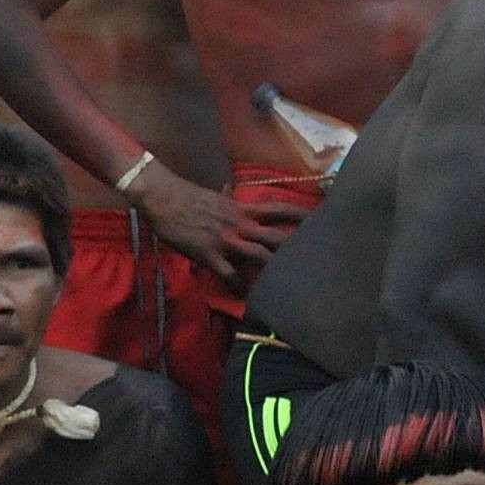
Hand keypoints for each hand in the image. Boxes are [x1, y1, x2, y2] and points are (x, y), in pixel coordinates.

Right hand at [133, 165, 302, 287]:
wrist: (163, 197)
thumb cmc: (185, 196)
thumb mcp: (213, 196)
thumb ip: (227, 197)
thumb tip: (229, 188)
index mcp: (242, 210)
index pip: (279, 209)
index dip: (300, 215)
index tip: (321, 220)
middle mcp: (240, 224)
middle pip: (277, 236)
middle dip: (297, 247)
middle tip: (317, 260)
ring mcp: (226, 239)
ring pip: (258, 255)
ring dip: (273, 270)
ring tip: (288, 286)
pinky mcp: (209, 253)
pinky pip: (229, 274)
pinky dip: (238, 287)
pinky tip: (244, 297)